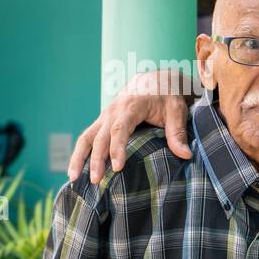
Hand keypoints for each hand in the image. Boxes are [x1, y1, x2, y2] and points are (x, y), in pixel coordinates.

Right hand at [68, 69, 196, 182]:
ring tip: (73, 179)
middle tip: (95, 181)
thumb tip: (186, 155)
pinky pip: (89, 137)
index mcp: (131, 106)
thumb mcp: (178, 109)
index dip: (117, 148)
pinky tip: (77, 170)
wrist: (156, 78)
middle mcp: (113, 110)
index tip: (117, 167)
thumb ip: (178, 132)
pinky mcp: (104, 121)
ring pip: (87, 136)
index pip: (120, 129)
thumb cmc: (169, 94)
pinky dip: (81, 153)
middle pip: (100, 136)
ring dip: (79, 157)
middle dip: (96, 159)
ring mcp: (106, 116)